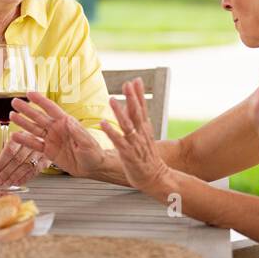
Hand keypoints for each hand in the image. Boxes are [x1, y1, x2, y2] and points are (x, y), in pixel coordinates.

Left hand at [0, 137, 45, 187]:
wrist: (46, 137)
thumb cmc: (27, 140)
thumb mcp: (14, 142)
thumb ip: (3, 152)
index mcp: (22, 135)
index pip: (9, 150)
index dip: (1, 162)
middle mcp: (32, 142)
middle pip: (17, 160)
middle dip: (6, 173)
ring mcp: (40, 151)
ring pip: (26, 167)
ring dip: (14, 177)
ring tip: (5, 184)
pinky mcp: (46, 160)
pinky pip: (34, 171)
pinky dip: (25, 178)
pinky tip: (17, 182)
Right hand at [9, 92, 104, 177]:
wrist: (92, 168)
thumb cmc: (94, 154)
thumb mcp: (88, 143)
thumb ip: (77, 132)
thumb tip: (68, 121)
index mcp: (67, 123)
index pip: (51, 109)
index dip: (40, 101)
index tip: (29, 93)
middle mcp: (57, 128)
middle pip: (39, 116)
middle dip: (27, 109)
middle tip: (15, 102)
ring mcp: (51, 139)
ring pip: (34, 129)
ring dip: (23, 122)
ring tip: (11, 116)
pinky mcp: (48, 151)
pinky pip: (34, 144)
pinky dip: (24, 141)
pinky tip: (15, 137)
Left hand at [100, 79, 167, 196]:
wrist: (156, 178)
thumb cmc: (147, 159)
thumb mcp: (145, 138)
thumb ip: (140, 124)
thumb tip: (136, 109)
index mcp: (145, 130)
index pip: (142, 108)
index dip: (139, 94)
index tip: (136, 80)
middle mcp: (141, 134)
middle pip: (137, 113)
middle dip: (132, 97)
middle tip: (127, 83)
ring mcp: (135, 144)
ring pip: (127, 125)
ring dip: (119, 112)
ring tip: (111, 99)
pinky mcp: (128, 154)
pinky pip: (118, 141)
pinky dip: (111, 132)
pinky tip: (102, 123)